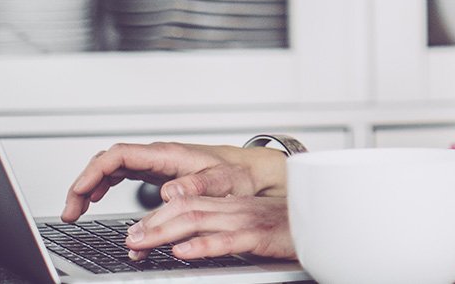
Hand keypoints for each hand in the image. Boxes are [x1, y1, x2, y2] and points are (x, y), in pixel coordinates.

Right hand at [61, 141, 287, 223]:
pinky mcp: (159, 172)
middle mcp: (158, 156)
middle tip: (71, 212)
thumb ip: (198, 186)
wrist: (255, 169)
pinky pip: (123, 174)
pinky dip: (105, 187)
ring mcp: (157, 163)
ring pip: (112, 168)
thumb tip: (169, 192)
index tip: (79, 194)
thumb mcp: (224, 182)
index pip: (118, 155)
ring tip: (77, 212)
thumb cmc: (241, 173)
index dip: (93, 173)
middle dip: (83, 184)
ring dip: (90, 187)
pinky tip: (97, 200)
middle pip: (108, 161)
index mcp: (168, 155)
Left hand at [122, 194, 294, 261]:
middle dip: (152, 224)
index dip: (156, 217)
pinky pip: (227, 239)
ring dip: (165, 233)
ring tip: (143, 245)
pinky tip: (184, 251)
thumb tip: (185, 241)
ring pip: (198, 220)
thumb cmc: (285, 229)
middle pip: (185, 208)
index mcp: (230, 203)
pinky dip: (202, 245)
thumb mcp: (247, 225)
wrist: (324, 225)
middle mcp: (233, 207)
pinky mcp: (259, 236)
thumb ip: (219, 228)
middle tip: (129, 240)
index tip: (135, 234)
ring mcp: (245, 220)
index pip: (185, 202)